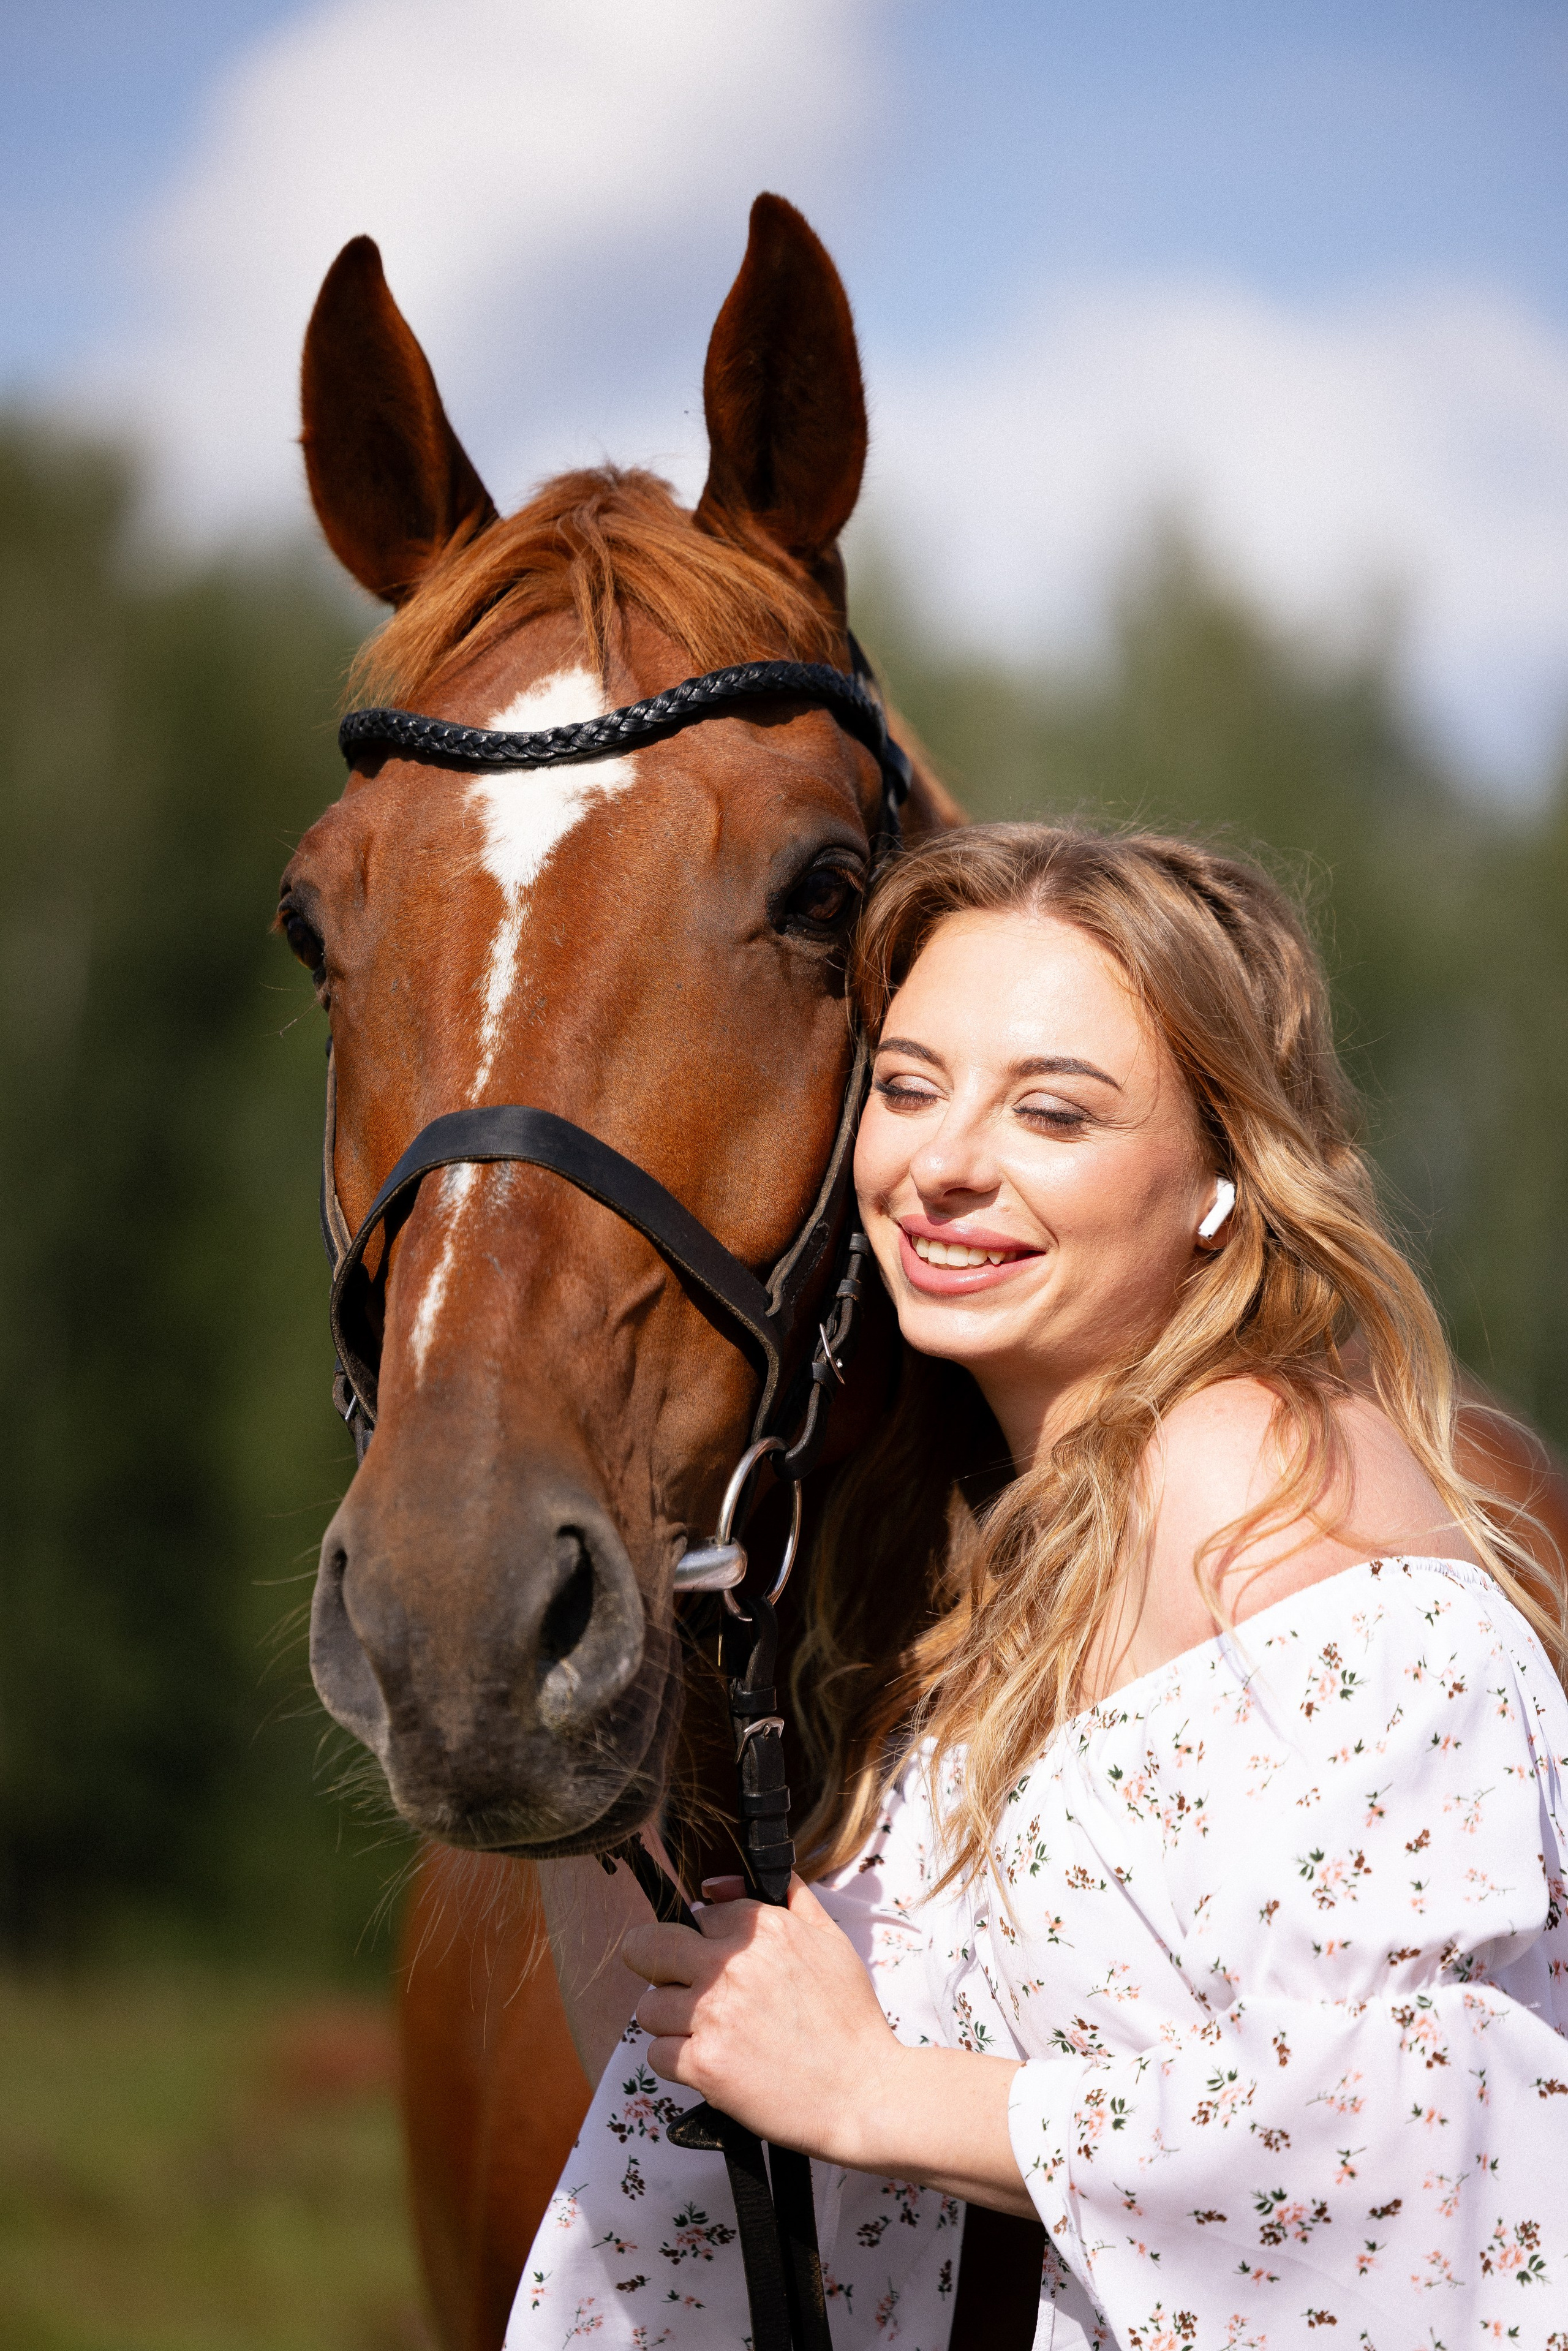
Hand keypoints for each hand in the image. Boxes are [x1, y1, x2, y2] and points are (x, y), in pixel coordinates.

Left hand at [620, 1874, 898, 2166]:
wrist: (864, 2094)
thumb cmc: (850, 2021)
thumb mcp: (831, 1941)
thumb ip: (788, 1897)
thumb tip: (730, 1879)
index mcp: (764, 1929)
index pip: (699, 1915)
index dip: (707, 1941)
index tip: (719, 1963)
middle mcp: (732, 1966)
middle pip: (648, 1947)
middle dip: (656, 1964)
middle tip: (678, 1987)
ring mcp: (714, 2015)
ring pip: (649, 2007)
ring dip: (671, 2022)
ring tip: (707, 2034)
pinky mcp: (704, 2064)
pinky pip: (657, 2055)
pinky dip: (678, 2063)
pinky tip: (710, 2064)